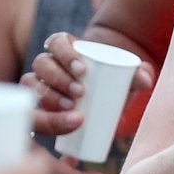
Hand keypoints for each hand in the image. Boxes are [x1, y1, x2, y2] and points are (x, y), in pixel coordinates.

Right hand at [25, 33, 155, 173]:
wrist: (105, 106)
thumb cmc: (112, 86)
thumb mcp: (125, 80)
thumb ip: (138, 76)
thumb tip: (144, 81)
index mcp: (65, 50)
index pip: (55, 42)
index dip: (64, 52)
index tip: (83, 69)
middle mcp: (47, 67)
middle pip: (41, 65)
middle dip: (58, 78)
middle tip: (80, 93)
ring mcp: (39, 88)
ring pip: (30, 87)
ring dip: (49, 97)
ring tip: (73, 110)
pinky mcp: (37, 111)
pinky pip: (29, 114)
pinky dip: (44, 122)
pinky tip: (58, 131)